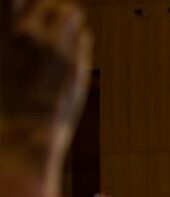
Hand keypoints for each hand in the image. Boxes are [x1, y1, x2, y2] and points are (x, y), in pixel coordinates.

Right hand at [0, 0, 92, 193]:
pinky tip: (68, 54)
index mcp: (5, 31)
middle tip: (43, 24)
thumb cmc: (3, 103)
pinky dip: (77, 39)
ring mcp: (57, 48)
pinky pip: (83, 35)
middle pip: (46, 1)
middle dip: (46, 8)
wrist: (23, 132)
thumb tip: (19, 26)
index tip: (23, 11)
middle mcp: (30, 34)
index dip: (23, 2)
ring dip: (64, 19)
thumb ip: (9, 35)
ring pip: (69, 11)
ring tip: (57, 36)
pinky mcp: (77, 64)